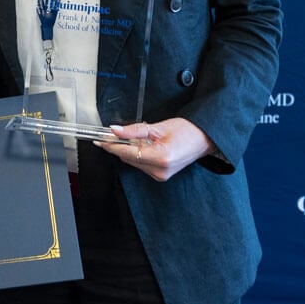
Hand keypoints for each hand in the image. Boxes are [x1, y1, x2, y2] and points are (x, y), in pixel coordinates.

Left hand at [96, 118, 214, 181]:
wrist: (203, 139)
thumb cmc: (187, 131)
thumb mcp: (159, 127)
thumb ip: (134, 130)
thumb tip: (115, 130)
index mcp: (160, 158)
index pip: (127, 153)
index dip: (111, 145)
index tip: (100, 140)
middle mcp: (160, 171)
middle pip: (128, 158)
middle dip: (121, 145)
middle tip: (116, 132)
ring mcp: (160, 176)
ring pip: (134, 162)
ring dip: (131, 150)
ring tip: (143, 137)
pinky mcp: (160, 176)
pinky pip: (142, 164)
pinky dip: (139, 154)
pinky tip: (147, 145)